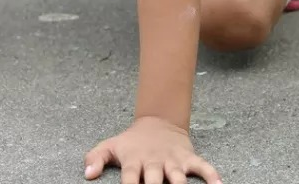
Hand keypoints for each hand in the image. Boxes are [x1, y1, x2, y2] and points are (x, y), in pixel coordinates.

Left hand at [84, 117, 220, 183]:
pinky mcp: (188, 158)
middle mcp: (154, 162)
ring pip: (178, 176)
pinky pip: (203, 167)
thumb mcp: (111, 145)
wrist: (158, 121)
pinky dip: (211, 175)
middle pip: (155, 179)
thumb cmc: (132, 141)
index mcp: (134, 160)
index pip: (130, 178)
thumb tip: (87, 174)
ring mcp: (172, 160)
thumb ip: (95, 157)